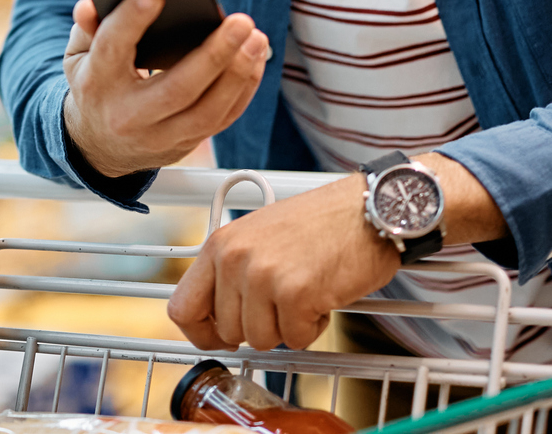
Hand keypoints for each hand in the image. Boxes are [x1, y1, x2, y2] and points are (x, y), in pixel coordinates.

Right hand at [61, 0, 268, 177]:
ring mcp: (159, 136)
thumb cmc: (95, 85)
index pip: (112, 49)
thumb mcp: (78, 55)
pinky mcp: (184, 145)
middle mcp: (128, 115)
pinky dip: (243, 89)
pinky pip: (221, 120)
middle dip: (214, 54)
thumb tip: (90, 5)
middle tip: (240, 22)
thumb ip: (87, 27)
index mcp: (97, 83)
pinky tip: (255, 60)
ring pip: (207, 112)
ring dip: (238, 74)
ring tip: (256, 38)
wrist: (97, 147)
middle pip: (177, 89)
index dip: (131, 20)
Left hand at [166, 154, 507, 351]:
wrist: (369, 210)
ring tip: (306, 291)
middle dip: (260, 327)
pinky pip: (296, 339)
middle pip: (227, 332)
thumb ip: (231, 274)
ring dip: (289, 326)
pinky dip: (314, 326)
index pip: (181, 308)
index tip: (222, 336)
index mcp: (220, 244)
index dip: (202, 333)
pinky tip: (323, 294)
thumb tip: (216, 322)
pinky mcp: (296, 293)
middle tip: (285, 301)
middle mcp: (234, 258)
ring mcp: (263, 275)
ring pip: (261, 341)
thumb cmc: (322, 224)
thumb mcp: (258, 238)